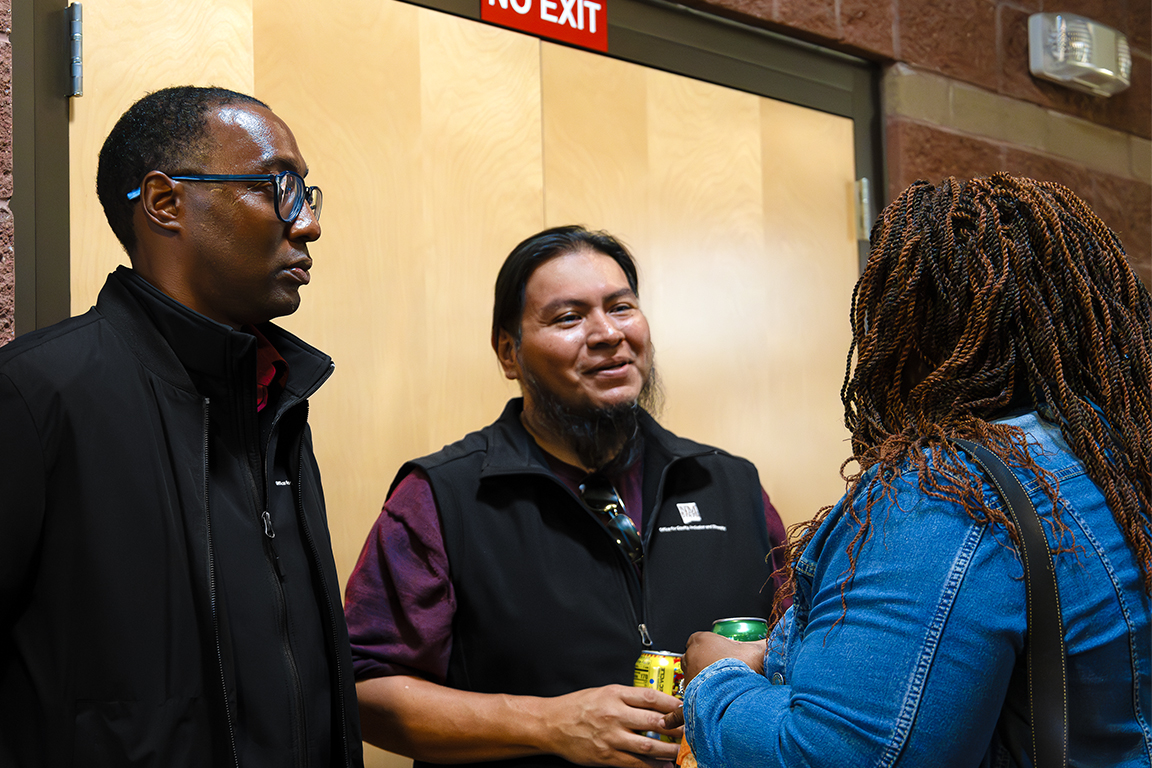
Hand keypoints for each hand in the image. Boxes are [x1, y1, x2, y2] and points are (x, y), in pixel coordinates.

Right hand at [539, 683, 681, 766]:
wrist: (552, 724)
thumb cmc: (578, 706)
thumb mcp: (604, 692)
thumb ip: (629, 698)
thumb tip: (657, 705)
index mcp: (615, 694)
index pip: (652, 697)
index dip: (673, 704)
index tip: (685, 708)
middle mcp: (615, 715)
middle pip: (655, 722)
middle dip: (677, 729)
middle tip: (691, 731)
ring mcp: (611, 737)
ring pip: (649, 746)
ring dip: (670, 750)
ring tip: (682, 751)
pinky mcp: (606, 756)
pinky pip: (635, 763)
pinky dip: (652, 766)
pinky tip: (663, 766)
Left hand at [662, 634, 766, 729]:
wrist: (739, 687)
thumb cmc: (744, 665)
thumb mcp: (758, 649)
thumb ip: (765, 644)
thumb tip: (780, 640)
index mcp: (702, 640)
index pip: (698, 639)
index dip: (709, 646)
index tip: (721, 654)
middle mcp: (691, 658)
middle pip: (692, 659)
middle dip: (704, 666)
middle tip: (721, 675)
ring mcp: (688, 679)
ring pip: (688, 681)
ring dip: (698, 687)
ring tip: (714, 693)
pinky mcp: (689, 699)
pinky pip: (678, 709)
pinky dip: (675, 716)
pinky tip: (671, 722)